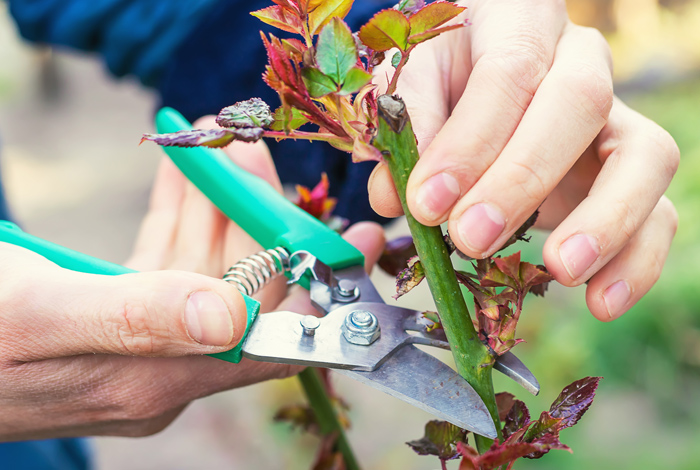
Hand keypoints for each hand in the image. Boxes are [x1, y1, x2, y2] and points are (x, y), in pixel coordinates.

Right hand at [0, 118, 383, 440]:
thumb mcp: (41, 313)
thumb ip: (137, 318)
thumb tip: (231, 322)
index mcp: (156, 377)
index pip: (270, 339)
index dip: (323, 292)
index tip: (363, 243)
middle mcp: (159, 366)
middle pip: (240, 290)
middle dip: (256, 220)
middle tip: (260, 157)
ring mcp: (137, 341)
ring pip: (203, 267)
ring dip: (215, 206)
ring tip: (217, 148)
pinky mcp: (114, 314)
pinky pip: (163, 261)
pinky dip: (177, 214)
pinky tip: (182, 174)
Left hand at [367, 0, 677, 320]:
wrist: (483, 83)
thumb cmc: (447, 81)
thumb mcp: (413, 89)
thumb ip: (405, 132)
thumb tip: (396, 195)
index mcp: (519, 22)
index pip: (507, 71)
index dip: (469, 141)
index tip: (427, 202)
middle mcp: (579, 60)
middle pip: (579, 103)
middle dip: (522, 179)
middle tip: (471, 237)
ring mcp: (616, 117)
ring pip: (645, 156)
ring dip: (605, 221)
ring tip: (560, 270)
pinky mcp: (630, 171)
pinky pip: (659, 211)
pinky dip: (637, 260)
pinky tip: (600, 301)